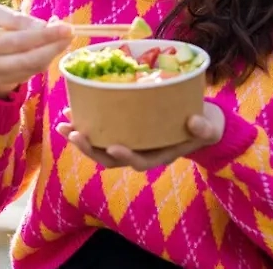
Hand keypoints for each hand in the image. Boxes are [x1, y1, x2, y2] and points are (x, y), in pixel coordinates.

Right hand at [0, 5, 72, 98]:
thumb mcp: (3, 18)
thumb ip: (23, 19)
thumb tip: (50, 24)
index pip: (12, 26)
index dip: (36, 25)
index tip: (56, 22)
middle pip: (21, 46)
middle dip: (49, 38)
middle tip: (69, 31)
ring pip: (30, 62)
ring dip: (53, 50)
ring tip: (67, 39)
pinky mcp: (7, 81)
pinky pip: (33, 70)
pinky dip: (47, 59)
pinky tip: (55, 49)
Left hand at [55, 102, 225, 170]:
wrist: (199, 124)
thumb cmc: (203, 127)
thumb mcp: (208, 127)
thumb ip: (204, 127)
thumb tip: (195, 121)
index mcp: (158, 155)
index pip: (139, 160)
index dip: (125, 157)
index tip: (114, 147)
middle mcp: (140, 152)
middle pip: (110, 158)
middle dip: (90, 148)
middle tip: (74, 134)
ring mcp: (130, 143)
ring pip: (101, 147)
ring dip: (81, 137)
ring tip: (64, 123)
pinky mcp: (124, 130)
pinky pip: (102, 132)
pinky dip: (86, 124)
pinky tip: (73, 111)